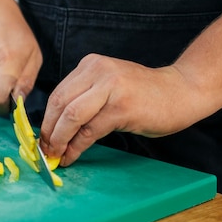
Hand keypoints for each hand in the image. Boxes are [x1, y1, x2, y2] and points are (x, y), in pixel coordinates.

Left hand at [39, 54, 199, 165]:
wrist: (182, 91)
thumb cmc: (142, 94)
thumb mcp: (107, 86)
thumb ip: (83, 97)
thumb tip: (53, 127)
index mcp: (90, 64)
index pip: (57, 93)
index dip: (45, 119)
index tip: (40, 138)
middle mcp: (98, 71)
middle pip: (59, 104)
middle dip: (48, 131)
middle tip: (44, 150)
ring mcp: (110, 88)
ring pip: (71, 117)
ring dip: (59, 140)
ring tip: (55, 156)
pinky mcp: (121, 108)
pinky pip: (90, 131)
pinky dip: (76, 147)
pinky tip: (71, 156)